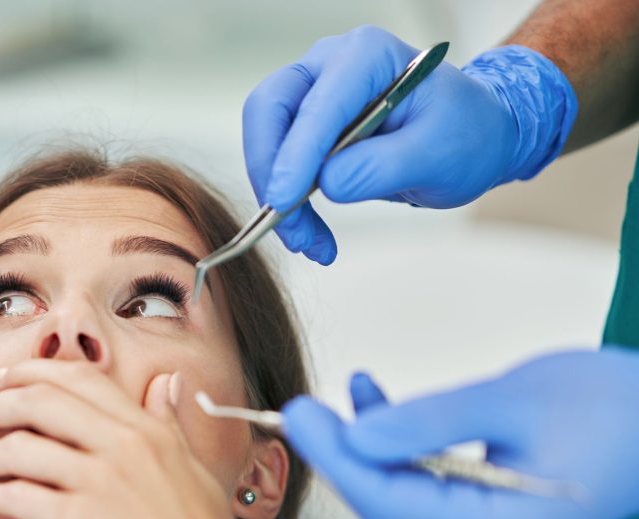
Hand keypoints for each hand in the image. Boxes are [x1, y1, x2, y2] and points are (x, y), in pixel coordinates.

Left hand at [0, 360, 273, 518]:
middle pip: (39, 401)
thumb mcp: (196, 474)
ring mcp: (103, 483)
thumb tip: (167, 382)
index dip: (29, 374)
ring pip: (19, 446)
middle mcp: (125, 446)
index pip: (78, 379)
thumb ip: (171, 426)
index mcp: (149, 431)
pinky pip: (18, 496)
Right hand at [242, 25, 576, 263]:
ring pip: (267, 141)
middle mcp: (330, 65)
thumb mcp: (435, 154)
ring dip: (277, 197)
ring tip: (308, 241)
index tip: (283, 201)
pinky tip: (312, 235)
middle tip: (290, 227)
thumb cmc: (465, 135)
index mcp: (367, 56)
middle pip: (270, 111)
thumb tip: (327, 183)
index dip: (294, 155)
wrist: (473, 139)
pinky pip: (279, 164)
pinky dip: (289, 204)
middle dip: (272, 174)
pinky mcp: (306, 128)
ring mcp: (313, 94)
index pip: (316, 105)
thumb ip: (380, 166)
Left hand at [281, 349, 638, 518]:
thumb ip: (428, 420)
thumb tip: (354, 435)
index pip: (388, 502)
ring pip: (401, 492)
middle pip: (386, 506)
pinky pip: (427, 480)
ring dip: (368, 443)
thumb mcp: (512, 400)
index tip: (296, 414)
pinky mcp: (491, 509)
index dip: (335, 457)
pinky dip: (399, 442)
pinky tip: (374, 397)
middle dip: (340, 455)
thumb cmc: (616, 406)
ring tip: (343, 391)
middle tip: (299, 406)